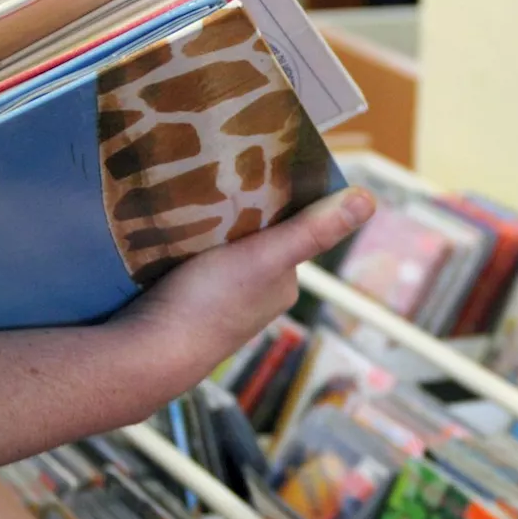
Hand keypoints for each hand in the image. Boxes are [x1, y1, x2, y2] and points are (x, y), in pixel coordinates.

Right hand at [112, 187, 374, 398]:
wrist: (148, 353)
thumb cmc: (210, 304)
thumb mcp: (265, 257)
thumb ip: (311, 230)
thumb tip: (369, 200)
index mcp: (283, 285)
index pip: (288, 228)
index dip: (274, 198)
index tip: (254, 166)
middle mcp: (258, 296)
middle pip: (254, 237)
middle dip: (238, 210)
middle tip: (214, 174)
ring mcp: (222, 303)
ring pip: (222, 249)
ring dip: (209, 225)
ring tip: (189, 195)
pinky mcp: (186, 304)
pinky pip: (193, 263)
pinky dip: (186, 245)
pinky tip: (170, 230)